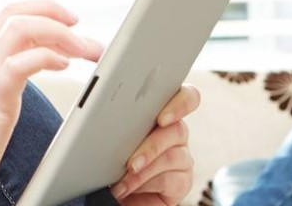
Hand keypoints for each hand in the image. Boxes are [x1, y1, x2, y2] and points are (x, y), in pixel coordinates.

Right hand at [0, 1, 104, 205]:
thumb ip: (1, 74)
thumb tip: (34, 61)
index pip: (9, 13)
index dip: (43, 8)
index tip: (70, 20)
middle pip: (17, 14)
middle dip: (58, 18)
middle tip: (88, 39)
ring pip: (21, 29)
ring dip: (60, 35)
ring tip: (83, 50)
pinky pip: (20, 65)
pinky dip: (47, 58)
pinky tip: (64, 66)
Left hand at [111, 85, 200, 204]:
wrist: (112, 194)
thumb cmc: (110, 162)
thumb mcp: (109, 137)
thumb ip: (117, 122)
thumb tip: (106, 114)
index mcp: (160, 114)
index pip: (185, 97)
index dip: (181, 104)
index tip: (162, 118)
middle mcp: (175, 134)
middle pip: (178, 129)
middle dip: (152, 145)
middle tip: (132, 162)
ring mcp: (181, 158)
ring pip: (172, 156)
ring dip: (144, 169)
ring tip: (122, 178)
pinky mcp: (182, 181)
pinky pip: (171, 179)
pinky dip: (144, 183)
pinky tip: (126, 187)